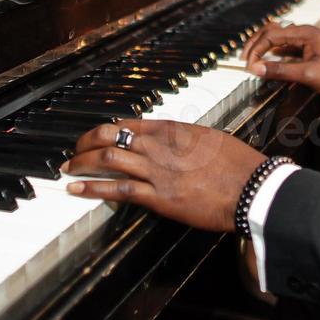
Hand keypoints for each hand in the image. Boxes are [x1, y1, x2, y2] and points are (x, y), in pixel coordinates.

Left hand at [62, 120, 266, 231]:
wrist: (251, 188)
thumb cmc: (238, 165)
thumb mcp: (210, 139)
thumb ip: (187, 140)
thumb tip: (176, 144)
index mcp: (172, 129)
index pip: (128, 122)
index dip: (105, 129)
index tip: (94, 136)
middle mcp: (159, 145)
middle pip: (109, 135)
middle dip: (85, 143)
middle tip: (74, 152)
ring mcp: (156, 170)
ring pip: (107, 158)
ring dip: (82, 163)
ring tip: (68, 169)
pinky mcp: (158, 196)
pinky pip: (116, 189)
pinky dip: (91, 188)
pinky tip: (76, 189)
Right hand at [243, 24, 319, 97]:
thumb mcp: (309, 74)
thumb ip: (281, 71)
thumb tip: (255, 69)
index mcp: (304, 33)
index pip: (270, 36)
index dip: (255, 50)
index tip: (247, 67)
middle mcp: (305, 32)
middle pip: (272, 32)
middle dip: (256, 45)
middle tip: (243, 60)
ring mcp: (309, 40)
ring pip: (280, 40)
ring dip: (266, 50)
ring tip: (254, 63)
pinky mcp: (313, 49)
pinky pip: (289, 48)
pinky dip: (277, 55)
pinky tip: (272, 66)